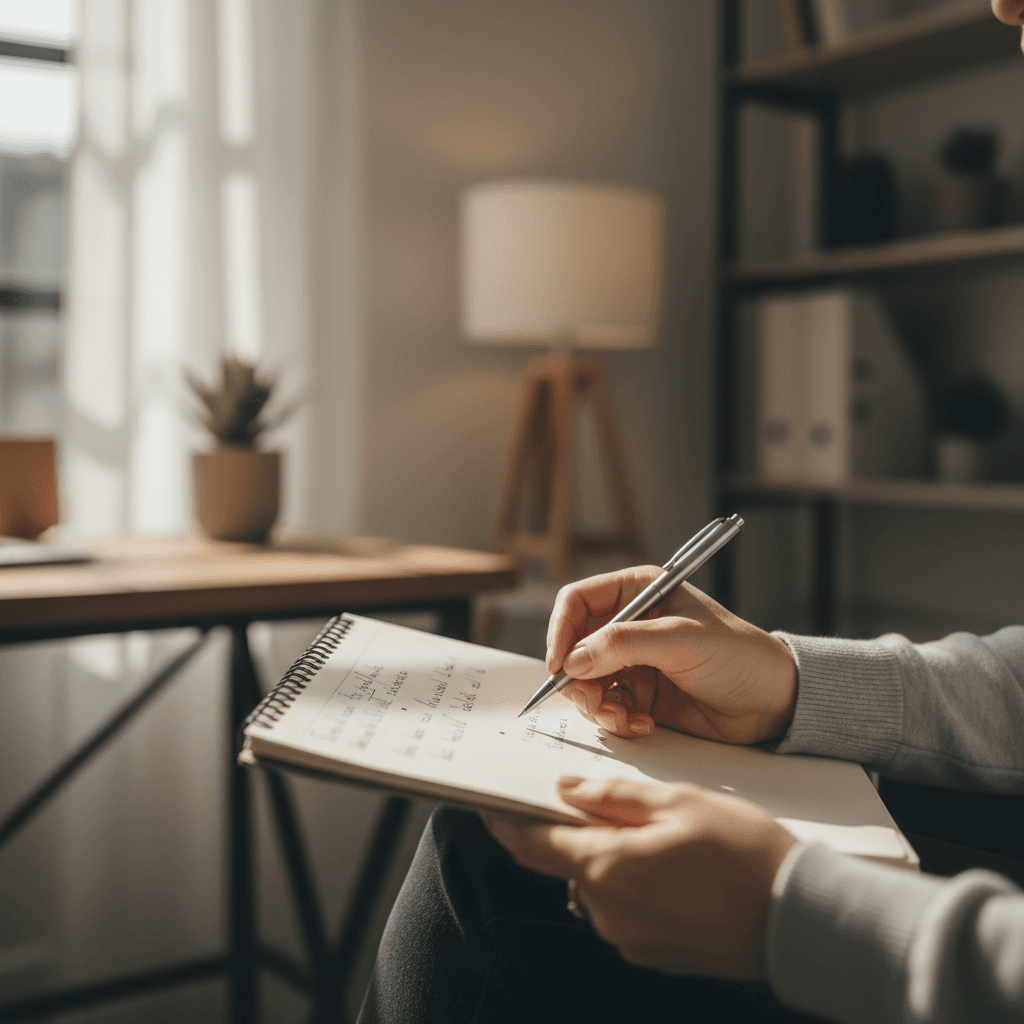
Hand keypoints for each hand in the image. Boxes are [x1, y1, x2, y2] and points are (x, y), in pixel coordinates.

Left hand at [483, 775, 797, 978]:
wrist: (800, 918)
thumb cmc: (743, 852)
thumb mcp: (676, 802)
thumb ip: (612, 797)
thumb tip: (565, 790)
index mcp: (606, 868)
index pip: (531, 846)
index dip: (505, 823)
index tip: (488, 804)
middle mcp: (607, 910)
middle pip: (569, 862)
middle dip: (582, 833)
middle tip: (622, 806)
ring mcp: (629, 938)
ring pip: (599, 884)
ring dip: (614, 858)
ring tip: (666, 838)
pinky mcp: (652, 953)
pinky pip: (625, 909)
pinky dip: (636, 884)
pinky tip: (677, 870)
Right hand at [546, 569, 796, 744]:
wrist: (774, 702)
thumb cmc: (738, 655)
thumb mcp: (679, 640)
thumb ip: (623, 645)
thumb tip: (572, 661)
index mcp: (638, 591)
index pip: (577, 601)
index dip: (561, 630)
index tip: (559, 664)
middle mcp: (629, 624)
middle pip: (574, 647)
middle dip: (579, 679)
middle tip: (596, 702)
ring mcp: (633, 662)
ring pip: (585, 682)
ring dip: (597, 705)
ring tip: (624, 719)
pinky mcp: (640, 695)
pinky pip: (607, 708)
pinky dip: (617, 721)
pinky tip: (642, 725)